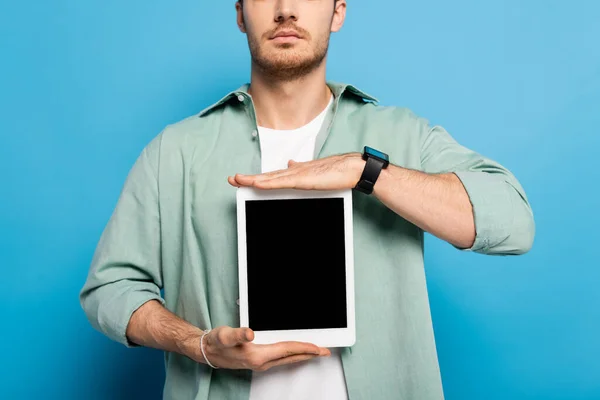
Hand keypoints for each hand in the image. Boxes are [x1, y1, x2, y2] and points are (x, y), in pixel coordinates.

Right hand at [194, 326, 330, 370]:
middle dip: (309, 354)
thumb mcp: (225, 335)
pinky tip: (295, 351)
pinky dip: (292, 354)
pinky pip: (281, 358)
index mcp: (258, 356)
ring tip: (314, 351)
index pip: (287, 351)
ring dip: (302, 355)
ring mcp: (260, 363)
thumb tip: (250, 334)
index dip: (304, 348)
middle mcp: (261, 362)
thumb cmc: (216, 343)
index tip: (318, 347)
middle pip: (291, 357)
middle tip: (325, 351)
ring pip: (287, 359)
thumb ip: (238, 334)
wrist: (207, 351)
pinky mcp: (258, 361)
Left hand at [228, 153, 363, 189]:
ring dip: (253, 179)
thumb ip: (301, 169)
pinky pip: (281, 182)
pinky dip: (267, 182)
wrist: (351, 168)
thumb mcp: (314, 172)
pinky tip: (257, 184)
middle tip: (232, 179)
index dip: (257, 177)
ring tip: (238, 181)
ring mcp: (297, 175)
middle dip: (249, 178)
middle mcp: (294, 171)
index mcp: (296, 172)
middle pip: (267, 176)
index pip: (272, 175)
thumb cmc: (337, 171)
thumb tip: (290, 164)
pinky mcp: (302, 179)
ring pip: (270, 178)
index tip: (243, 179)